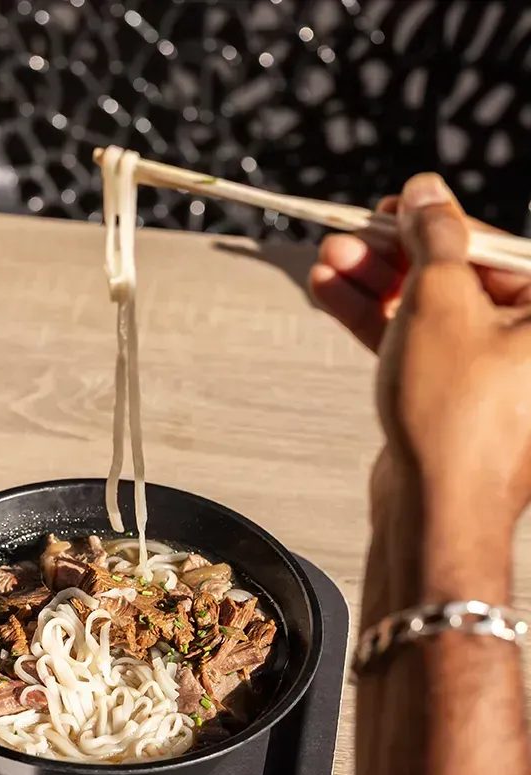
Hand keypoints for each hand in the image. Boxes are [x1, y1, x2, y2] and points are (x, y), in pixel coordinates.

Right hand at [310, 174, 530, 526]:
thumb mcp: (441, 299)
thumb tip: (428, 194)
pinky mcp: (452, 400)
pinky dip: (377, 323)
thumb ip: (435, 237)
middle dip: (395, 254)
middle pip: (456, 276)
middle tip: (352, 235)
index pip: (491, 246)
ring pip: (428, 312)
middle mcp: (525, 345)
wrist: (436, 511)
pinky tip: (336, 295)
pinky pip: (416, 347)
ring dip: (375, 284)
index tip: (396, 205)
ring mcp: (488, 375)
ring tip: (331, 261)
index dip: (436, 219)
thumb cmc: (456, 418)